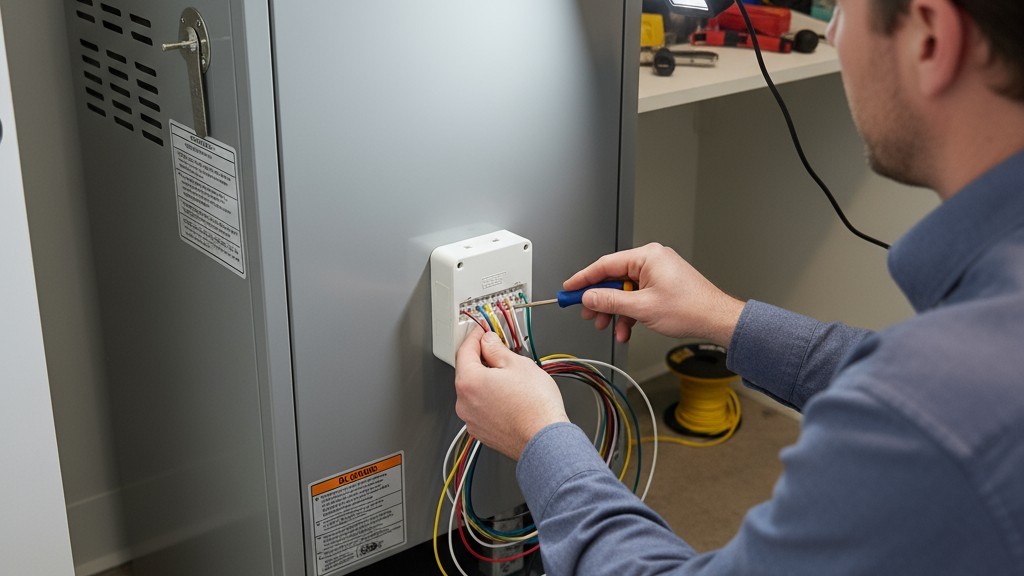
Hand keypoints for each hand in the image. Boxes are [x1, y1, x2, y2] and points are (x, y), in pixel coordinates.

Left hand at [454, 328, 568, 459]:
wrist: (545, 440)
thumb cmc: (535, 406)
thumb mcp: (517, 364)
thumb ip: (496, 349)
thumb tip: (489, 342)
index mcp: (469, 382)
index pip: (465, 351)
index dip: (475, 336)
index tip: (483, 331)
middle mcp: (464, 403)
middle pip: (468, 372)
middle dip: (482, 359)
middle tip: (499, 350)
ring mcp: (472, 420)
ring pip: (476, 392)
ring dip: (488, 381)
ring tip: (511, 378)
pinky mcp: (482, 432)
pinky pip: (482, 408)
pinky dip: (491, 399)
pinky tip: (510, 397)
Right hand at [564, 242, 744, 345]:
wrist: (716, 319)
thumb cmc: (690, 308)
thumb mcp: (642, 308)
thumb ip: (610, 301)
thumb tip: (589, 297)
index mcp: (647, 256)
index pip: (605, 265)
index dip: (584, 279)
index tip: (569, 289)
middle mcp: (651, 260)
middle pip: (613, 279)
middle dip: (600, 301)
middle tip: (587, 314)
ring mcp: (656, 273)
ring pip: (624, 291)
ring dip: (614, 312)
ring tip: (608, 327)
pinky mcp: (661, 286)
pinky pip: (636, 297)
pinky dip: (629, 314)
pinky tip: (626, 330)